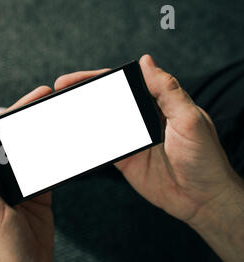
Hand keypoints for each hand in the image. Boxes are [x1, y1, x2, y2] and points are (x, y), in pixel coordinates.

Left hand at [0, 86, 54, 261]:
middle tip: (48, 97)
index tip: (28, 99)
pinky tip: (62, 143)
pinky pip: (44, 170)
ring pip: (27, 152)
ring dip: (40, 134)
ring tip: (57, 114)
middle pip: (11, 140)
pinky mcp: (36, 197)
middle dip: (27, 117)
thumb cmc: (0, 250)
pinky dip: (52, 156)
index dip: (7, 114)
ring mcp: (17, 188)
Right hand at [54, 55, 243, 261]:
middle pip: (105, 100)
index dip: (97, 77)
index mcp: (157, 103)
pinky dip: (85, 142)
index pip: (122, 83)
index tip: (77, 78)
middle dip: (81, 93)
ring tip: (58, 111)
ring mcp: (130, 139)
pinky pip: (100, 147)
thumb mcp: (189, 119)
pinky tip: (72, 137)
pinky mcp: (124, 160)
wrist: (201, 199)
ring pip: (99, 121)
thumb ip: (168, 91)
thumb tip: (147, 62)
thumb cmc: (204, 159)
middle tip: (58, 91)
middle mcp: (141, 117)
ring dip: (80, 116)